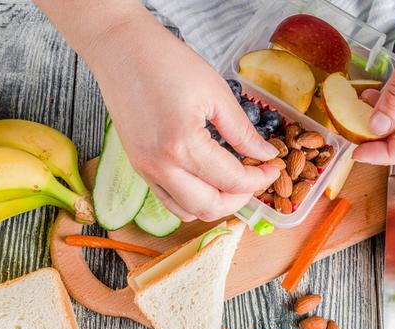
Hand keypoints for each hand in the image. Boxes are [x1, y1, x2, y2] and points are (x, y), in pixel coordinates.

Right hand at [34, 1, 278, 221]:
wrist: (121, 50)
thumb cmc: (166, 62)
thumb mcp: (216, 91)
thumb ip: (242, 130)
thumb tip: (266, 154)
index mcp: (183, 145)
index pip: (232, 180)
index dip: (260, 179)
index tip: (272, 167)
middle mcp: (161, 166)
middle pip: (210, 207)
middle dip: (241, 198)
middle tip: (256, 177)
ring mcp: (146, 170)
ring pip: (188, 211)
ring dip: (216, 203)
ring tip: (232, 180)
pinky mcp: (139, 167)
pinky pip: (169, 200)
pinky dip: (192, 199)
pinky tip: (207, 178)